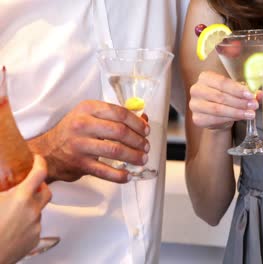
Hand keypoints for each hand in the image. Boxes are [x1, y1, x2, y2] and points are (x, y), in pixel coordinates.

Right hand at [0, 155, 51, 263]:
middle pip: (46, 192)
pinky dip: (27, 223)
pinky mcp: (35, 238)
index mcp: (21, 197)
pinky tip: (12, 226)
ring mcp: (35, 225)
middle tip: (28, 185)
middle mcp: (32, 210)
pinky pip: (34, 226)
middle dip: (40, 186)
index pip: (39, 173)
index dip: (40, 162)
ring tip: (11, 211)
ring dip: (29, 207)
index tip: (38, 159)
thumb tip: (0, 183)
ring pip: (38, 210)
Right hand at [29, 100, 149, 182]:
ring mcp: (80, 144)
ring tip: (142, 159)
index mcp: (88, 109)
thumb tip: (144, 118)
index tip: (146, 130)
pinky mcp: (79, 163)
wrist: (47, 152)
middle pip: (120, 131)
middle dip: (138, 140)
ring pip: (115, 150)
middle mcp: (83, 124)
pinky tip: (128, 175)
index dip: (137, 123)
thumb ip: (116, 116)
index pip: (120, 113)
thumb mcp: (91, 116)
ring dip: (134, 156)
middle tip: (146, 147)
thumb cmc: (73, 133)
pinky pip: (105, 171)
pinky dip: (119, 175)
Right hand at [189, 71, 258, 129]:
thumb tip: (260, 95)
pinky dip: (229, 119)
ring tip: (250, 114)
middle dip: (239, 102)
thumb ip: (248, 92)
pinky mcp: (197, 119)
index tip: (251, 95)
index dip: (237, 89)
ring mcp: (194, 105)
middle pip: (220, 96)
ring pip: (218, 109)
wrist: (217, 116)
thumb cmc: (226, 99)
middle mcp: (196, 89)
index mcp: (205, 77)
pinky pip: (215, 119)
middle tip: (253, 106)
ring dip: (236, 112)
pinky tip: (240, 118)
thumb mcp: (236, 92)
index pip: (222, 82)